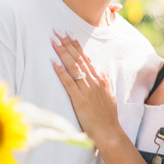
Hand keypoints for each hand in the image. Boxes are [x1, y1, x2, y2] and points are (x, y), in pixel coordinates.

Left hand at [52, 33, 122, 149]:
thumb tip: (103, 70)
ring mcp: (86, 90)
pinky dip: (61, 72)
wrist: (109, 133)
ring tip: (54, 41)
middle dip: (67, 44)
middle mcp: (93, 82)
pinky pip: (68, 83)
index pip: (86, 58)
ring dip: (63, 53)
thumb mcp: (110, 96)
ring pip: (73, 67)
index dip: (77, 46)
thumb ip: (106, 82)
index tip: (69, 34)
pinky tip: (54, 62)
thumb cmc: (108, 117)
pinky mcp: (79, 100)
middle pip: (78, 59)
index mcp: (99, 80)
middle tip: (57, 31)